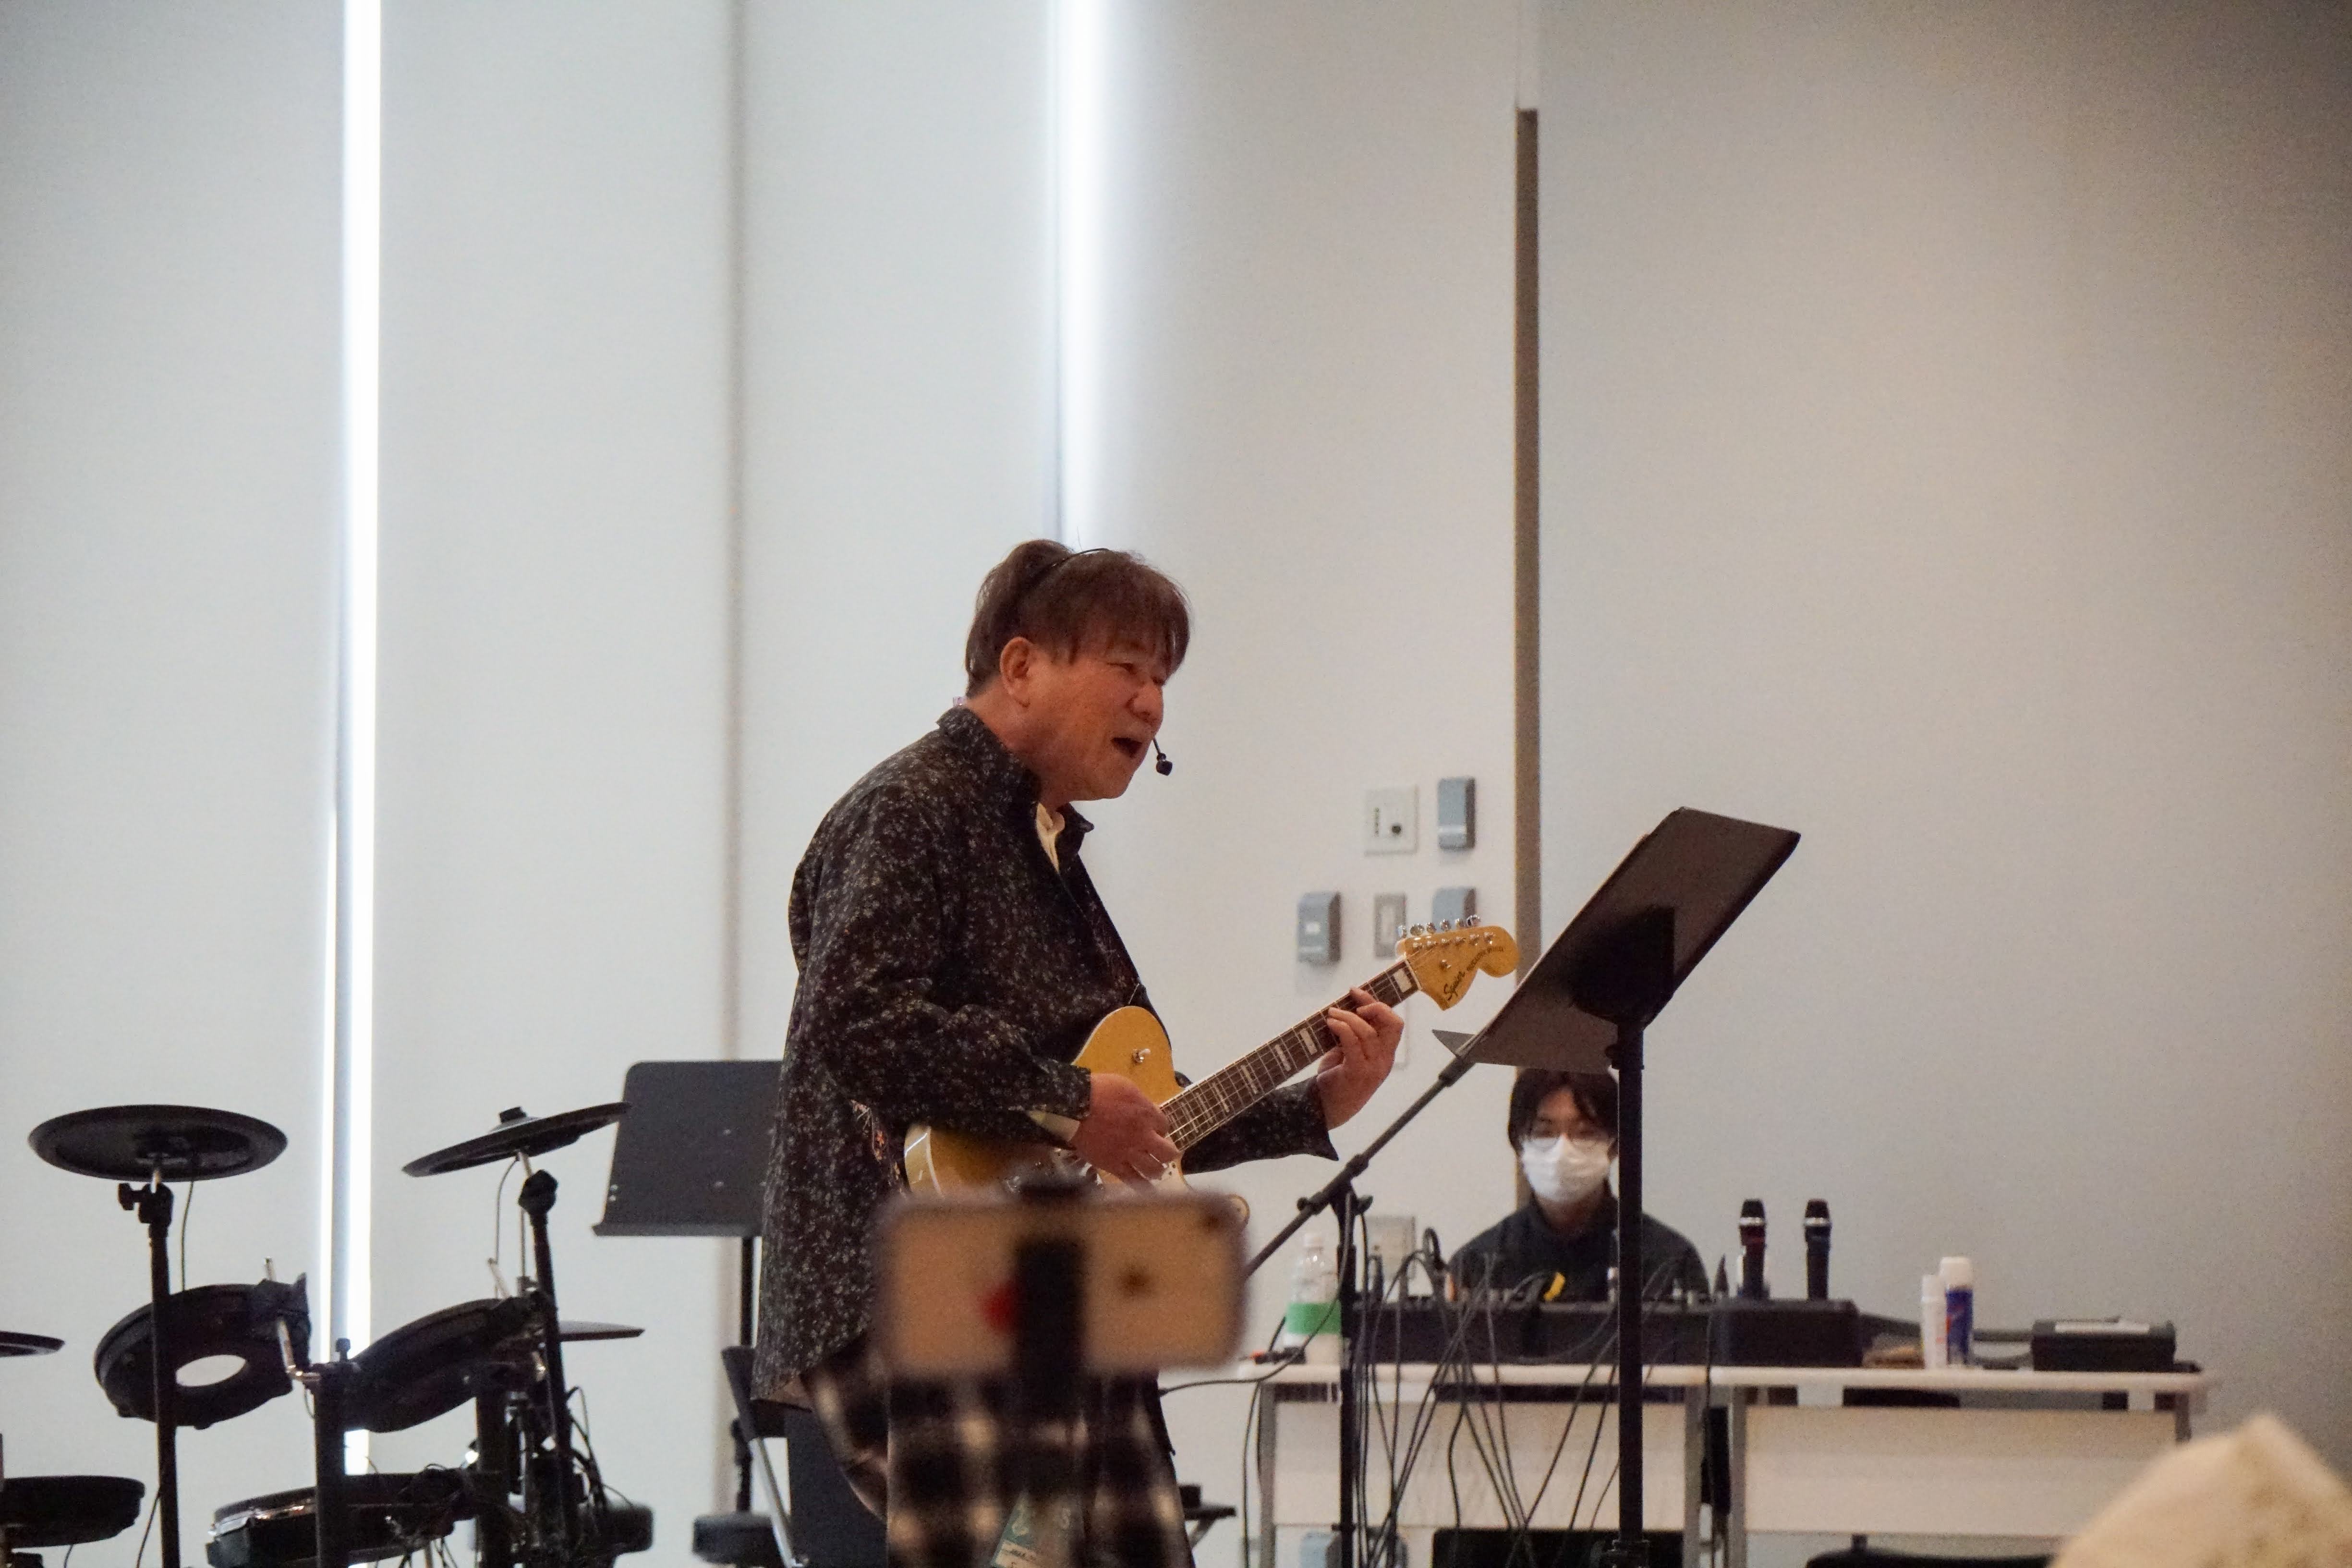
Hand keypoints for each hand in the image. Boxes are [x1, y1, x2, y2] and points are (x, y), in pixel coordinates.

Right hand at [1070, 1072, 1178, 1186]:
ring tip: (1157, 1170)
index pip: (1165, 1125)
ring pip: (1153, 1169)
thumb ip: (1140, 1100)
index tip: (1156, 1128)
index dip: (1161, 1127)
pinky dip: (1142, 1186)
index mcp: (1146, 1114)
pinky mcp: (1113, 1165)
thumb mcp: (1125, 1086)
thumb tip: (1148, 1109)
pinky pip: (1131, 1180)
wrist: (1073, 1107)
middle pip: (1167, 1152)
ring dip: (1158, 1169)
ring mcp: (1128, 1153)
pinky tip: (1147, 1190)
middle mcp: (1142, 1136)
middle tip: (1166, 1152)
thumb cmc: (1098, 1090)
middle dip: (1169, 1152)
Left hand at [1313, 988, 1402, 1129]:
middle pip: (1392, 1024)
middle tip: (1352, 998)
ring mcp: (1372, 1068)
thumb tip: (1347, 1006)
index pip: (1394, 1024)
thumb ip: (1356, 1034)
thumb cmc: (1337, 1076)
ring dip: (1348, 1016)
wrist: (1325, 1107)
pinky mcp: (1356, 1072)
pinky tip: (1331, 1023)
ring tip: (1331, 1013)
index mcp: (1385, 1054)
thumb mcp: (1350, 1052)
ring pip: (1368, 1031)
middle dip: (1373, 1005)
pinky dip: (1341, 1027)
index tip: (1357, 993)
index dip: (1379, 1004)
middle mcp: (1384, 1060)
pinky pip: (1352, 1043)